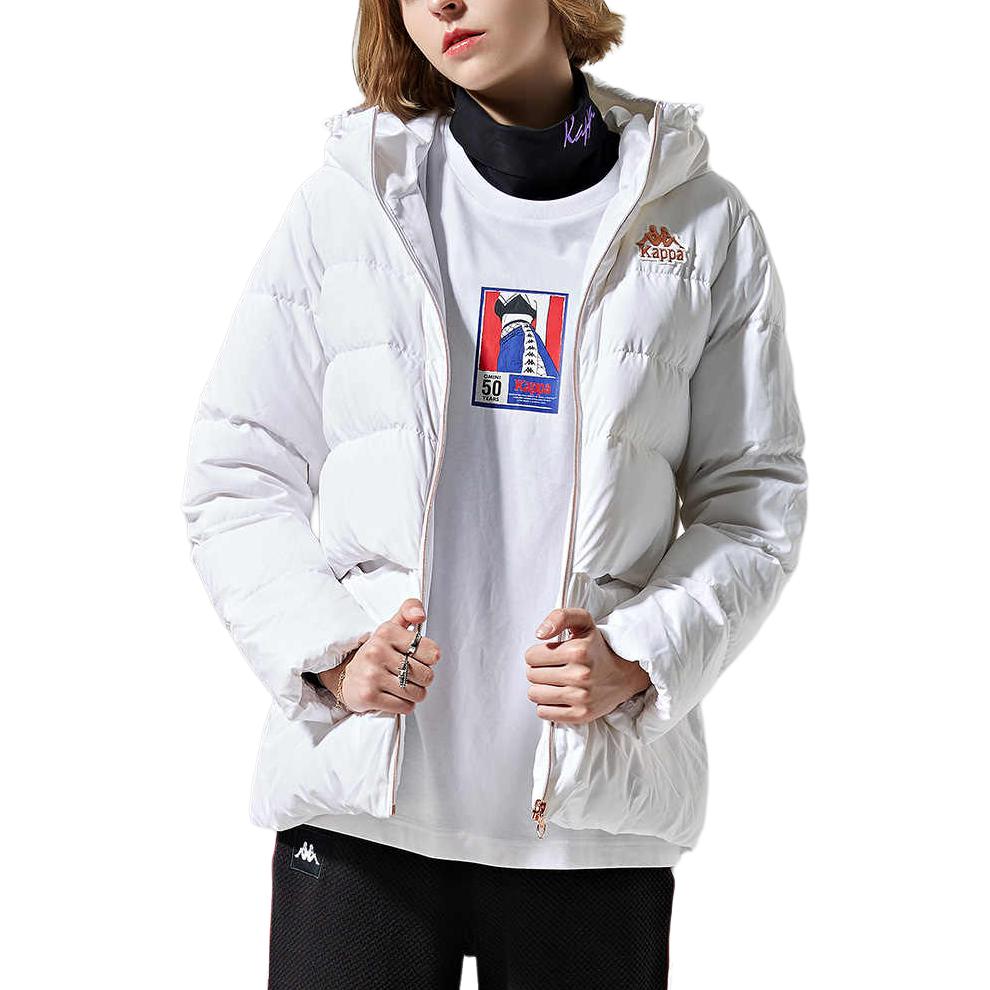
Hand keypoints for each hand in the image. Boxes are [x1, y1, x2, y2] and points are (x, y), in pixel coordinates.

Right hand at [318, 598, 441, 714]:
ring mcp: (372, 674)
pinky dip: (405, 705)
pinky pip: (405, 706)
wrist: (347, 677)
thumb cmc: (376, 654)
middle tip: (410, 676)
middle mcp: (377, 651)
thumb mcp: (390, 628)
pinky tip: (395, 697)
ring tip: (403, 687)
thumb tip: (420, 614)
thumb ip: (408, 611)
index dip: (429, 659)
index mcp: (387, 632)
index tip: (418, 659)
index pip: (432, 651)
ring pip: (417, 693)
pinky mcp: (369, 695)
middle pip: (426, 675)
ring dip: (415, 694)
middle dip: (423, 680)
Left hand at [525, 607, 650, 723]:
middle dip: (537, 670)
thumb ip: (560, 617)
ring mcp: (581, 697)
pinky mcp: (581, 715)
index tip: (549, 654)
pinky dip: (547, 705)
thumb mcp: (582, 622)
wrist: (623, 674)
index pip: (530, 656)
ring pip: (535, 694)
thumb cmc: (597, 648)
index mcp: (578, 651)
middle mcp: (581, 675)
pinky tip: (559, 696)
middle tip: (553, 668)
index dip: (536, 654)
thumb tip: (540, 633)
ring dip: (540, 688)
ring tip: (554, 682)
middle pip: (531, 675)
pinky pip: (544, 713)